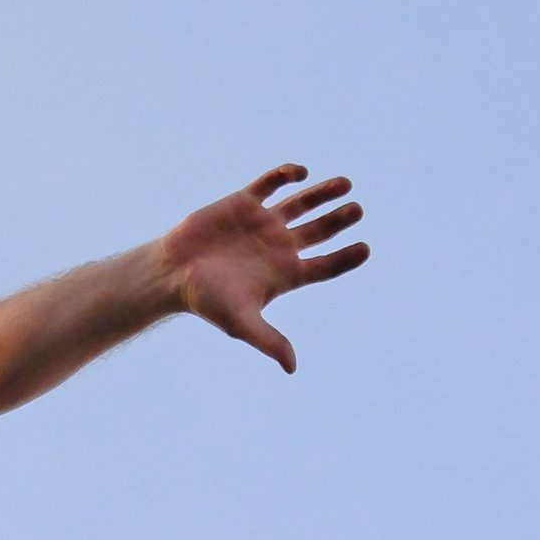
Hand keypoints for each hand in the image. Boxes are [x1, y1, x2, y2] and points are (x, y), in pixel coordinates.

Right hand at [160, 165, 369, 371]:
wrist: (173, 273)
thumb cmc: (207, 301)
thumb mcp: (241, 323)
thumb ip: (269, 340)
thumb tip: (292, 367)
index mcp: (284, 275)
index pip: (325, 266)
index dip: (347, 258)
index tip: (366, 247)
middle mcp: (278, 247)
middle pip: (320, 232)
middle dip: (340, 220)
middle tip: (358, 209)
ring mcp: (263, 224)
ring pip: (301, 204)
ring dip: (323, 194)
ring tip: (346, 183)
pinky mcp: (244, 203)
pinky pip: (270, 184)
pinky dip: (286, 175)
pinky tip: (301, 172)